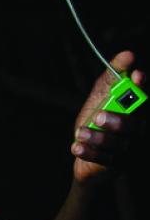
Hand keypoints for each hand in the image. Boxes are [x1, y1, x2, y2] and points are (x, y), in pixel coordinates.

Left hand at [71, 51, 144, 184]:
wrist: (83, 149)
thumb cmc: (96, 118)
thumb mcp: (101, 94)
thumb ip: (113, 76)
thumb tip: (128, 54)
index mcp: (134, 112)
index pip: (144, 99)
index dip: (142, 87)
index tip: (137, 76)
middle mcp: (135, 131)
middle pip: (133, 126)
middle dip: (117, 121)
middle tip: (99, 116)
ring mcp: (126, 150)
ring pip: (117, 145)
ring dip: (97, 138)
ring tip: (80, 132)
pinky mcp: (114, 164)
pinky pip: (104, 160)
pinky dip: (89, 153)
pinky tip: (77, 147)